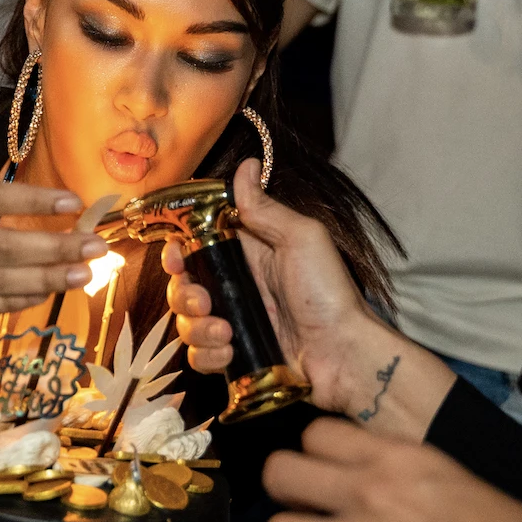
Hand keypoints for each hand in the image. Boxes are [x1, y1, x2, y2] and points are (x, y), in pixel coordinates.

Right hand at [162, 159, 453, 437]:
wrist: (344, 356)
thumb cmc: (329, 294)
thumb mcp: (302, 239)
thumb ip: (265, 209)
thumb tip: (246, 165)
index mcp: (250, 252)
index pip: (197, 243)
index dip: (178, 249)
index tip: (176, 256)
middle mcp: (237, 285)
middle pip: (184, 284)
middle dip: (184, 294)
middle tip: (205, 302)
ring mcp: (235, 320)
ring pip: (187, 322)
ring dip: (197, 329)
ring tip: (227, 334)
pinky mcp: (235, 354)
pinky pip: (199, 355)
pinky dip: (208, 355)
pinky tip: (231, 354)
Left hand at [263, 418, 521, 521]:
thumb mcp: (448, 476)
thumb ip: (394, 471)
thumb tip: (356, 476)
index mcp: (394, 456)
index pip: (313, 434)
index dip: (314, 456)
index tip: (325, 475)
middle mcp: (366, 492)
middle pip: (278, 474)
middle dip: (287, 494)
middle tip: (308, 513)